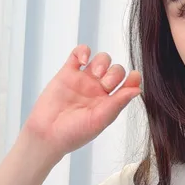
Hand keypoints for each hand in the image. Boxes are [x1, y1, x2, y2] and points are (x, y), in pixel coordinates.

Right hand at [22, 45, 141, 160]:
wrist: (47, 134)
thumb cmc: (73, 133)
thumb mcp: (99, 120)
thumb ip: (118, 103)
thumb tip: (138, 90)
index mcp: (109, 103)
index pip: (126, 86)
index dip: (132, 79)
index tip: (134, 77)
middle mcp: (98, 90)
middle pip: (115, 70)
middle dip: (114, 73)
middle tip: (104, 84)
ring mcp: (83, 80)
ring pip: (101, 60)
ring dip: (102, 62)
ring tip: (95, 73)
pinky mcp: (67, 73)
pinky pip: (78, 54)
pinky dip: (84, 51)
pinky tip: (83, 59)